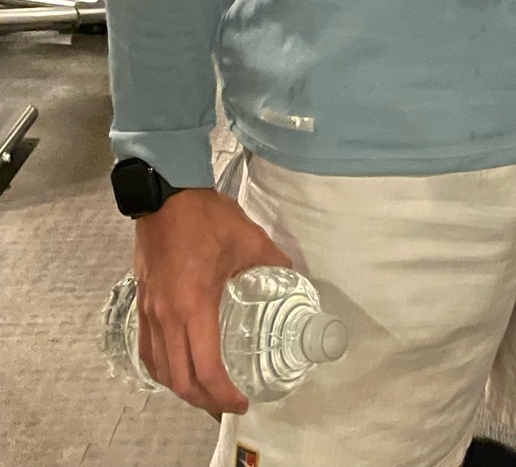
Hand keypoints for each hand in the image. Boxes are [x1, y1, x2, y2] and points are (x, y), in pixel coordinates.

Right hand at [133, 187, 292, 414]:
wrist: (164, 194)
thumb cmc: (205, 217)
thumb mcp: (248, 238)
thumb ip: (272, 261)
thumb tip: (291, 275)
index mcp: (194, 306)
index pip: (206, 368)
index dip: (224, 393)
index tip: (242, 401)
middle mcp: (167, 318)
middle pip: (180, 379)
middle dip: (204, 400)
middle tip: (228, 403)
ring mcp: (150, 313)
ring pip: (160, 369)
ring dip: (182, 388)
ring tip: (207, 391)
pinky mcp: (142, 304)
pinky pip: (148, 350)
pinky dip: (163, 369)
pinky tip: (178, 367)